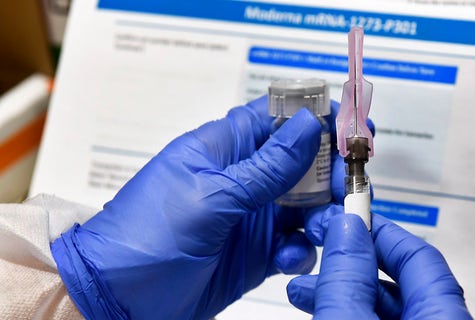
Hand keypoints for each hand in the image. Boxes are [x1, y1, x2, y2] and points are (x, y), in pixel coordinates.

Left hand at [51, 96, 333, 318]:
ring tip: (322, 229)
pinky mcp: (256, 252)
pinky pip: (295, 244)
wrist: (117, 300)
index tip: (353, 126)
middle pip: (303, 162)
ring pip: (306, 205)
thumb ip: (266, 166)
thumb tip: (309, 124)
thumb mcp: (210, 196)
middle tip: (346, 188)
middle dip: (330, 173)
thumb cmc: (144, 237)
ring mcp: (251, 216)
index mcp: (223, 149)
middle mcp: (241, 178)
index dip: (317, 116)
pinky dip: (301, 251)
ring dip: (323, 215)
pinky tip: (288, 260)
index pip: (278, 117)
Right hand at [288, 212, 472, 318]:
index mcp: (444, 317)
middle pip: (402, 280)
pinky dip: (349, 311)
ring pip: (386, 307)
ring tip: (304, 287)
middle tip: (320, 246)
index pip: (420, 255)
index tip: (346, 216)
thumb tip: (347, 232)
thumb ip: (347, 280)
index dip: (378, 230)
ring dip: (344, 289)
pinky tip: (320, 309)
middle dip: (352, 260)